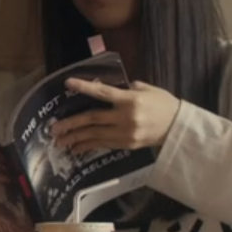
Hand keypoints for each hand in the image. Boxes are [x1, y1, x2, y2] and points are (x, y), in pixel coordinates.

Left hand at [53, 78, 181, 155]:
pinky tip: (76, 147)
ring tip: (59, 141)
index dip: (84, 87)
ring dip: (76, 138)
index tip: (68, 83)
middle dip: (71, 124)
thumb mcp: (147, 89)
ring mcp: (126, 133)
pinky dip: (89, 146)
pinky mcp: (127, 144)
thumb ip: (126, 88)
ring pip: (95, 136)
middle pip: (93, 119)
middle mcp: (126, 117)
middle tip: (54, 128)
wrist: (178, 127)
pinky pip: (104, 145)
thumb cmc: (162, 104)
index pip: (103, 92)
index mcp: (130, 99)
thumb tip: (106, 89)